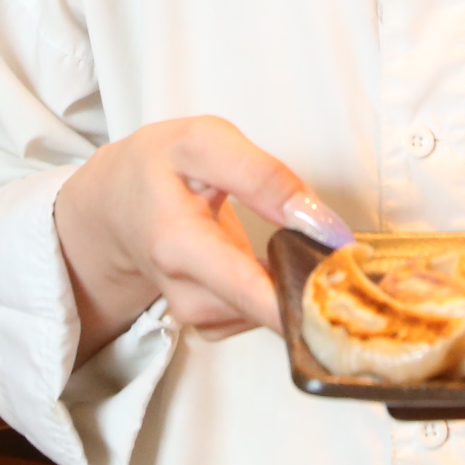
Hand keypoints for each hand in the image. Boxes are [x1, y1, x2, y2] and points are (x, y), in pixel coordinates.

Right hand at [55, 116, 352, 361]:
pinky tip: (277, 263)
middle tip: (350, 266)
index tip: (346, 286)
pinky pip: (260, 316)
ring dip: (297, 285)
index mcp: (176, 242)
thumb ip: (263, 176)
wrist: (114, 204)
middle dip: (313, 291)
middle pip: (267, 310)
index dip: (300, 294)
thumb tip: (320, 223)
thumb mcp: (206, 142)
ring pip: (269, 313)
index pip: (244, 287)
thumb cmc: (160, 165)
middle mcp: (183, 291)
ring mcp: (194, 313)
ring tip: (306, 250)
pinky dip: (280, 292)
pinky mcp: (208, 322)